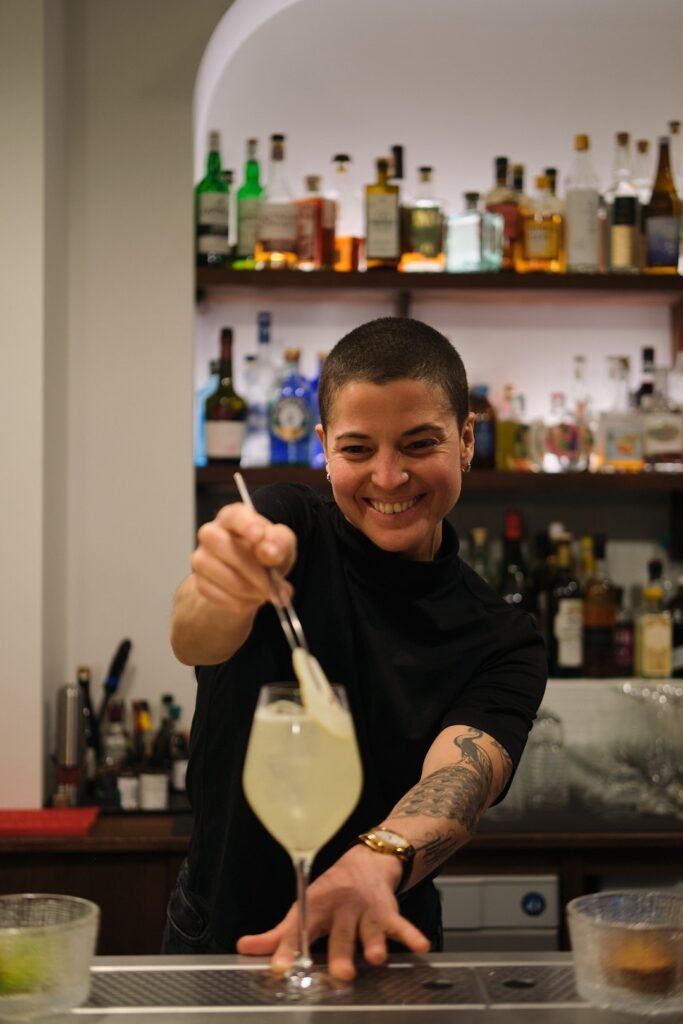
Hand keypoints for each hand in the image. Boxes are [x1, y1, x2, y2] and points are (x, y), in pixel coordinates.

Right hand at [191, 502, 295, 614]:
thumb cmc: (266, 555)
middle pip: (222, 545)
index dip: (246, 525)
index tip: (260, 537)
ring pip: (220, 573)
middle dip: (252, 568)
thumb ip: (280, 543)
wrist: (252, 580)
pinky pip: (218, 595)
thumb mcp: (282, 544)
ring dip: (248, 588)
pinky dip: (240, 601)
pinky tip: (251, 598)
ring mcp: (201, 558)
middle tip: (272, 584)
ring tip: (264, 591)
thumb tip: (269, 551)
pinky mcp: (200, 582)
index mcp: (233, 517)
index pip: (234, 515)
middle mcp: (211, 533)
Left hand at [236, 844, 429, 980]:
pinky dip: (411, 934)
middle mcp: (340, 908)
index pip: (299, 930)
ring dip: (373, 943)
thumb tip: (243, 948)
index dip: (287, 948)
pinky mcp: (388, 911)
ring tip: (376, 959)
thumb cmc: (330, 892)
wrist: (367, 860)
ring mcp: (365, 910)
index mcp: (315, 908)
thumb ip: (278, 934)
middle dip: (340, 953)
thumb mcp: (303, 908)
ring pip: (370, 929)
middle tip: (340, 973)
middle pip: (339, 934)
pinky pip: (401, 924)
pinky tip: (421, 946)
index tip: (278, 968)